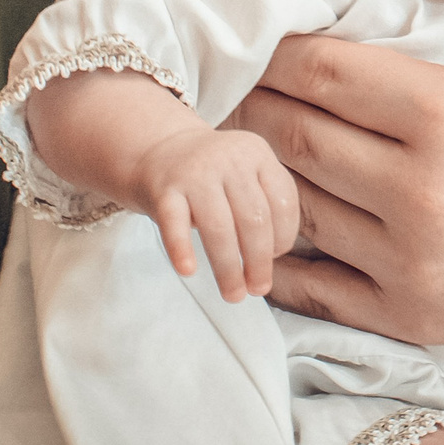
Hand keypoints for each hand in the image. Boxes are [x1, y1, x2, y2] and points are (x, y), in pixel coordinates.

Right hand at [23, 69, 298, 300]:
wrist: (159, 149)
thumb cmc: (213, 176)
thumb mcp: (245, 174)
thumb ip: (263, 204)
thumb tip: (271, 258)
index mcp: (257, 153)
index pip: (283, 201)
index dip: (284, 236)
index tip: (275, 258)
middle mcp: (229, 159)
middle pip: (253, 218)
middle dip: (258, 261)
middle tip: (258, 289)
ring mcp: (194, 172)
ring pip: (218, 226)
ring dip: (228, 268)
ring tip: (233, 295)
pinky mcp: (164, 188)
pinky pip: (174, 223)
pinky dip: (182, 249)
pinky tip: (188, 271)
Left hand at [234, 0, 443, 349]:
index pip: (322, 71)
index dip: (281, 50)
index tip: (269, 39)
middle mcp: (423, 193)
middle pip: (294, 136)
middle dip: (259, 103)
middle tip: (242, 82)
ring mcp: (412, 262)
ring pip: (296, 203)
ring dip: (264, 169)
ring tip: (252, 138)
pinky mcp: (408, 315)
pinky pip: (308, 284)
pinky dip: (276, 249)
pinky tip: (272, 212)